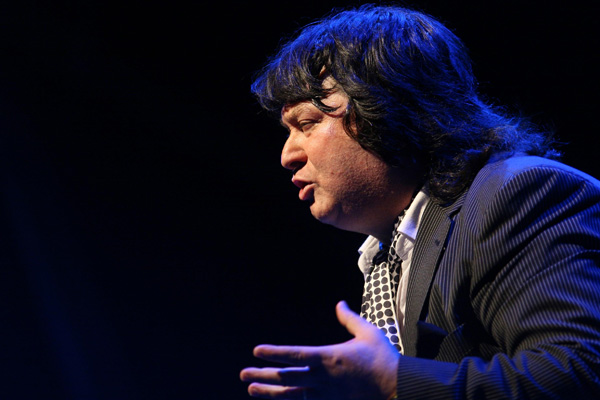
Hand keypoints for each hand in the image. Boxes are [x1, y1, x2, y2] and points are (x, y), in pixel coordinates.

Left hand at [240, 301, 399, 399]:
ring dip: (269, 393)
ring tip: (251, 389)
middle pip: (287, 378)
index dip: (274, 353)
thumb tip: (338, 304)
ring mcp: (326, 395)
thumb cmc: (383, 358)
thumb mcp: (367, 332)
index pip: (295, 355)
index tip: (257, 351)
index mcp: (329, 357)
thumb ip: (349, 319)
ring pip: (291, 395)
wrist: (398, 388)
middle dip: (263, 376)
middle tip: (244, 373)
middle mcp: (323, 378)